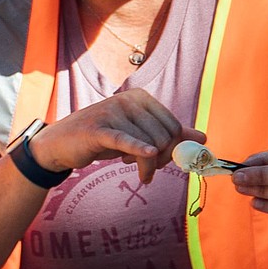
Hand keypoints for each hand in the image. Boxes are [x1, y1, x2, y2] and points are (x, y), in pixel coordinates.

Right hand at [29, 89, 204, 183]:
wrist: (63, 143)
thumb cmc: (104, 137)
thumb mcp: (138, 134)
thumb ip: (170, 134)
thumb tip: (203, 138)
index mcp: (141, 97)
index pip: (173, 126)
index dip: (174, 148)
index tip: (162, 161)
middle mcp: (128, 100)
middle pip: (163, 137)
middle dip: (162, 160)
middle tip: (148, 171)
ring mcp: (112, 112)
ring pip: (147, 146)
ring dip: (146, 168)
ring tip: (136, 170)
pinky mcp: (98, 130)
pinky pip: (126, 141)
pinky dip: (139, 151)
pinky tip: (147, 163)